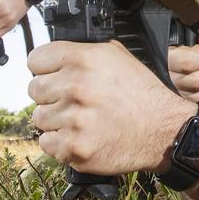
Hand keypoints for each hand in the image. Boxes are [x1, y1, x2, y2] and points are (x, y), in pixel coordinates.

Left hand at [28, 40, 196, 175]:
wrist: (164, 130)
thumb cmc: (141, 94)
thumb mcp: (117, 56)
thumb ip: (81, 51)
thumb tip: (53, 56)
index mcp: (84, 58)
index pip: (35, 60)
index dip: (46, 69)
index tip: (56, 76)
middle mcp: (76, 86)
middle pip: (34, 89)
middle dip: (51, 96)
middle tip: (76, 101)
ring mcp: (74, 119)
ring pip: (39, 118)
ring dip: (56, 121)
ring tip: (83, 120)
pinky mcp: (74, 147)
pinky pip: (46, 143)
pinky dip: (60, 143)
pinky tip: (81, 136)